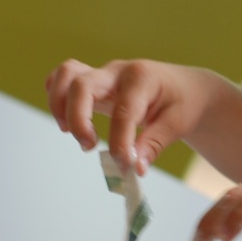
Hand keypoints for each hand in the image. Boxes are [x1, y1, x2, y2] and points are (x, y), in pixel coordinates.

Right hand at [45, 59, 211, 173]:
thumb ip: (154, 144)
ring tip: (70, 133)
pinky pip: (63, 79)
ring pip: (66, 74)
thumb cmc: (183, 103)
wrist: (185, 87)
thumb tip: (135, 168)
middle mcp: (118, 71)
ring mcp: (103, 74)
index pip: (123, 111)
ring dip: (59, 104)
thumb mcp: (178, 123)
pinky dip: (56, 96)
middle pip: (82, 84)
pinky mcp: (94, 83)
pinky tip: (66, 121)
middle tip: (89, 147)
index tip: (125, 166)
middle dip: (79, 119)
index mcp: (143, 78)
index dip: (120, 142)